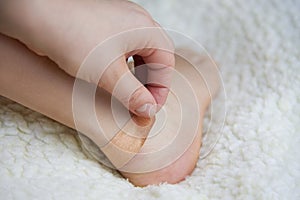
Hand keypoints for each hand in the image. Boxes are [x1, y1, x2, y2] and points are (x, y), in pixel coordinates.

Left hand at [0, 0, 174, 117]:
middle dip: (149, 82)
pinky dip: (121, 65)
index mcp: (144, 28)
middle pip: (154, 57)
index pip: (166, 62)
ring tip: (127, 93)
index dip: (161, 88)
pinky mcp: (102, 26)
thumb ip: (132, 94)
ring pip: (137, 53)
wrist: (33, 12)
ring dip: (136, 75)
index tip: (150, 108)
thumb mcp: (108, 72)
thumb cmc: (72, 35)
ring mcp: (117, 22)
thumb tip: (148, 110)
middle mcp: (134, 22)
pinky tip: (111, 77)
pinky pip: (121, 48)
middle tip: (141, 102)